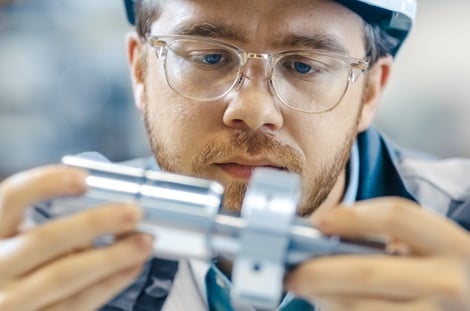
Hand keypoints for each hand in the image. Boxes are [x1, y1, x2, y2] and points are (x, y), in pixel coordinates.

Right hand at [0, 166, 153, 309]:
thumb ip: (48, 226)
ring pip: (65, 274)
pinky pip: (77, 303)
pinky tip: (131, 267)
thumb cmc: (17, 266)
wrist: (6, 304)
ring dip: (112, 256)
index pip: (12, 197)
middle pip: (45, 238)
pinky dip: (109, 283)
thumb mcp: (18, 239)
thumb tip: (108, 211)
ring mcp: (10, 300)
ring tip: (143, 242)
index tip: (85, 178)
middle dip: (95, 222)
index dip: (47, 183)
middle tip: (133, 212)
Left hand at [285, 197, 469, 310]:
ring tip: (308, 293)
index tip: (318, 222)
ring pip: (363, 309)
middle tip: (291, 274)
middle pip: (368, 272)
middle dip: (319, 272)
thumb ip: (389, 242)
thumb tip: (324, 238)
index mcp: (452, 246)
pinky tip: (331, 306)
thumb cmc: (440, 275)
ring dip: (327, 301)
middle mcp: (449, 283)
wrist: (469, 306)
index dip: (352, 217)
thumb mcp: (430, 251)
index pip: (397, 217)